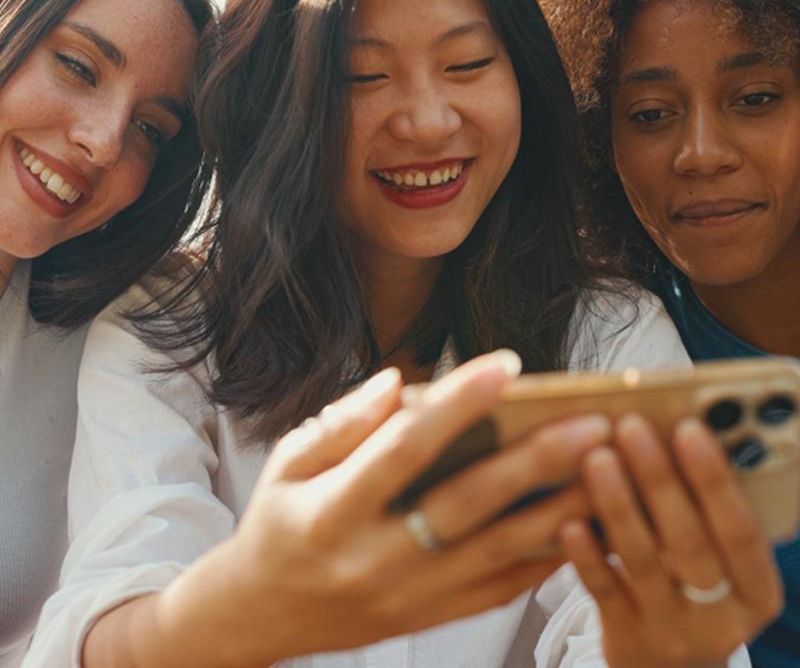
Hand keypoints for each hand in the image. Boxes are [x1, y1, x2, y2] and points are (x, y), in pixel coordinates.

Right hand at [161, 351, 612, 666]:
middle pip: (466, 505)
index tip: (507, 365)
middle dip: (534, 462)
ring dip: (560, 510)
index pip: (403, 449)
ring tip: (610, 471)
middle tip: (592, 424)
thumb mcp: (287, 461)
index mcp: (331, 513)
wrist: (260, 614)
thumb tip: (402, 382)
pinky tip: (583, 521)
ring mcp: (408, 598)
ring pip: (498, 554)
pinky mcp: (431, 618)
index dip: (456, 404)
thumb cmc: (276, 523)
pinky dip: (545, 557)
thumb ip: (343, 422)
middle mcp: (375, 559)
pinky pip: (499, 590)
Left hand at [560, 413, 781, 667]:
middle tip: (630, 427)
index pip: (740, 530)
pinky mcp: (625, 637)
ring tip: (597, 457)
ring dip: (618, 505)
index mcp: (756, 589)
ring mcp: (670, 630)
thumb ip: (704, 516)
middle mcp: (720, 615)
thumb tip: (669, 434)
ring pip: (642, 562)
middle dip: (658, 479)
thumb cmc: (695, 592)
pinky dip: (586, 555)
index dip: (714, 479)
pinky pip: (603, 591)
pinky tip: (569, 521)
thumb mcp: (721, 566)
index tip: (689, 428)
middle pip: (688, 542)